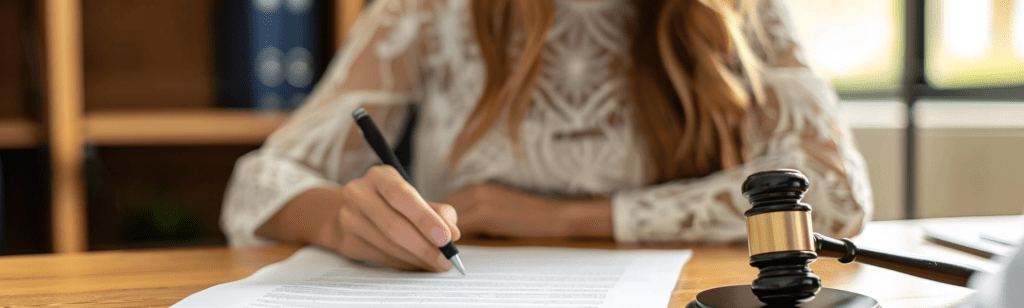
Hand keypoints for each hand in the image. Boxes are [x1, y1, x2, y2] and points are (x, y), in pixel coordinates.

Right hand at [315, 166, 460, 270]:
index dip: (425, 218)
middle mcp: (358, 194)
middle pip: (394, 225)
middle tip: (447, 260)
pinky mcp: (347, 242)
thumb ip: (437, 211)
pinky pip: (382, 259)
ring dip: (417, 259)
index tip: (447, 238)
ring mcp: (349, 219)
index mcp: (379, 176)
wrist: (354, 211)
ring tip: (437, 265)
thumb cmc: (393, 204)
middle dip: (425, 246)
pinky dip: (405, 264)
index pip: (401, 195)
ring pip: (388, 246)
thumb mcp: (414, 197)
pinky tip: (419, 265)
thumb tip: (454, 233)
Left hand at [440, 184, 565, 237]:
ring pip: (448, 218)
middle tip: (438, 240)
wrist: (550, 214)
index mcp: (478, 185)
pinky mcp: (486, 215)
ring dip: (444, 232)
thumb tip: (454, 225)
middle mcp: (476, 189)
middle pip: (443, 208)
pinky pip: (460, 228)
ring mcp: (480, 200)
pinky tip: (457, 248)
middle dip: (438, 224)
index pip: (447, 200)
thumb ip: (476, 207)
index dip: (439, 216)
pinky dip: (454, 239)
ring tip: (446, 246)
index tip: (438, 229)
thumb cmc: (526, 213)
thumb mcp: (498, 203)